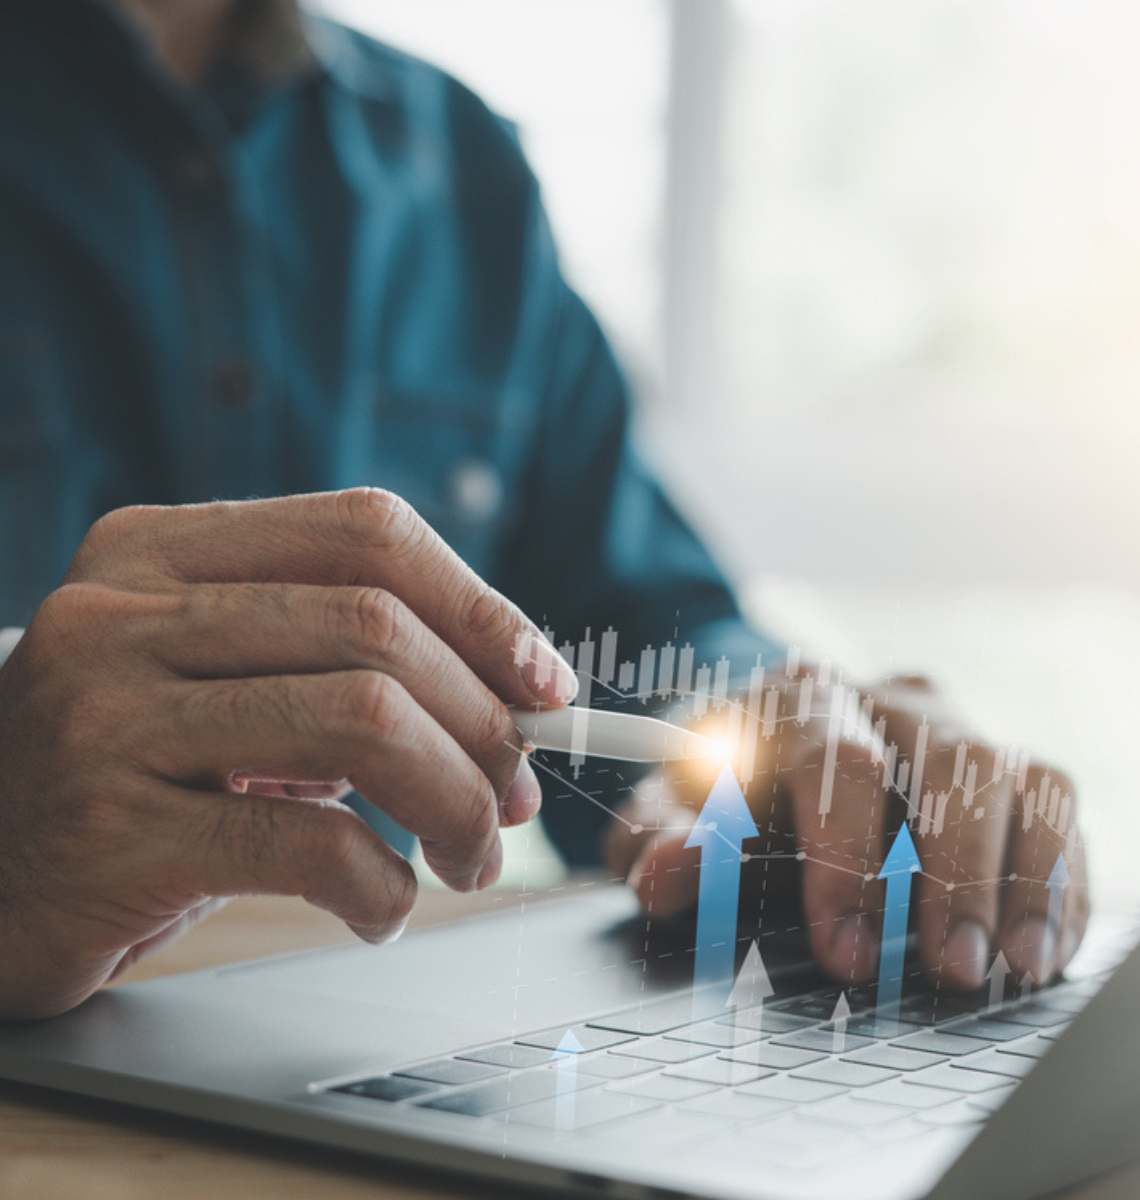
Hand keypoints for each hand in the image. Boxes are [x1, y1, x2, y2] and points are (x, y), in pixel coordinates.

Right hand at [0, 489, 574, 1017]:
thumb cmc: (133, 768)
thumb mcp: (221, 679)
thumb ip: (340, 665)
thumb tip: (515, 704)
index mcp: (161, 549)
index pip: (365, 532)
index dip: (479, 605)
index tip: (542, 681)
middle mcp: (124, 610)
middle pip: (376, 628)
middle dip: (483, 720)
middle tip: (514, 794)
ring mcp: (106, 713)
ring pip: (360, 719)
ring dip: (454, 800)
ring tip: (470, 857)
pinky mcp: (108, 830)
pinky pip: (304, 843)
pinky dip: (381, 883)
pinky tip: (384, 906)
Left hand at [606, 671, 1088, 991]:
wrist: (766, 736)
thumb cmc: (720, 782)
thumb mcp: (675, 808)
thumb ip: (661, 837)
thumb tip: (663, 875)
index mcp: (800, 696)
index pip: (836, 756)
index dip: (845, 855)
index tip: (846, 947)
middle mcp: (886, 699)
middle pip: (947, 761)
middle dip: (953, 873)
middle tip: (948, 966)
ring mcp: (952, 725)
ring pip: (1014, 775)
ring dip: (1019, 877)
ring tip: (1009, 964)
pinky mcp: (999, 763)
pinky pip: (1052, 804)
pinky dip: (1056, 877)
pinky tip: (1038, 944)